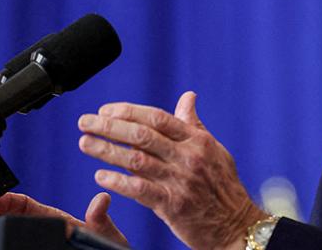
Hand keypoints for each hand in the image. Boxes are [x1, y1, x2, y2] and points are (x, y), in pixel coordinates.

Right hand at [0, 191, 128, 246]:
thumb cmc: (108, 249)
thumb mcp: (105, 233)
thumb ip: (100, 218)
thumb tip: (102, 199)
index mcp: (57, 219)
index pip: (26, 205)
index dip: (7, 200)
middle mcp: (46, 231)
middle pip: (11, 219)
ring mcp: (43, 242)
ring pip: (14, 235)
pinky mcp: (42, 249)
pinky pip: (20, 247)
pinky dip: (8, 245)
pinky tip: (0, 244)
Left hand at [78, 91, 267, 249]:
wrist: (236, 224)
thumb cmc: (223, 186)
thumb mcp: (214, 149)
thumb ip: (194, 124)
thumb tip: (188, 97)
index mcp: (197, 140)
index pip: (158, 118)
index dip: (129, 111)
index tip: (106, 109)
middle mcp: (188, 156)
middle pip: (142, 134)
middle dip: (110, 126)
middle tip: (85, 121)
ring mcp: (180, 180)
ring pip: (137, 159)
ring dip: (107, 150)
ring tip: (85, 143)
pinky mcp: (173, 204)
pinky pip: (140, 189)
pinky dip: (118, 181)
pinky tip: (100, 176)